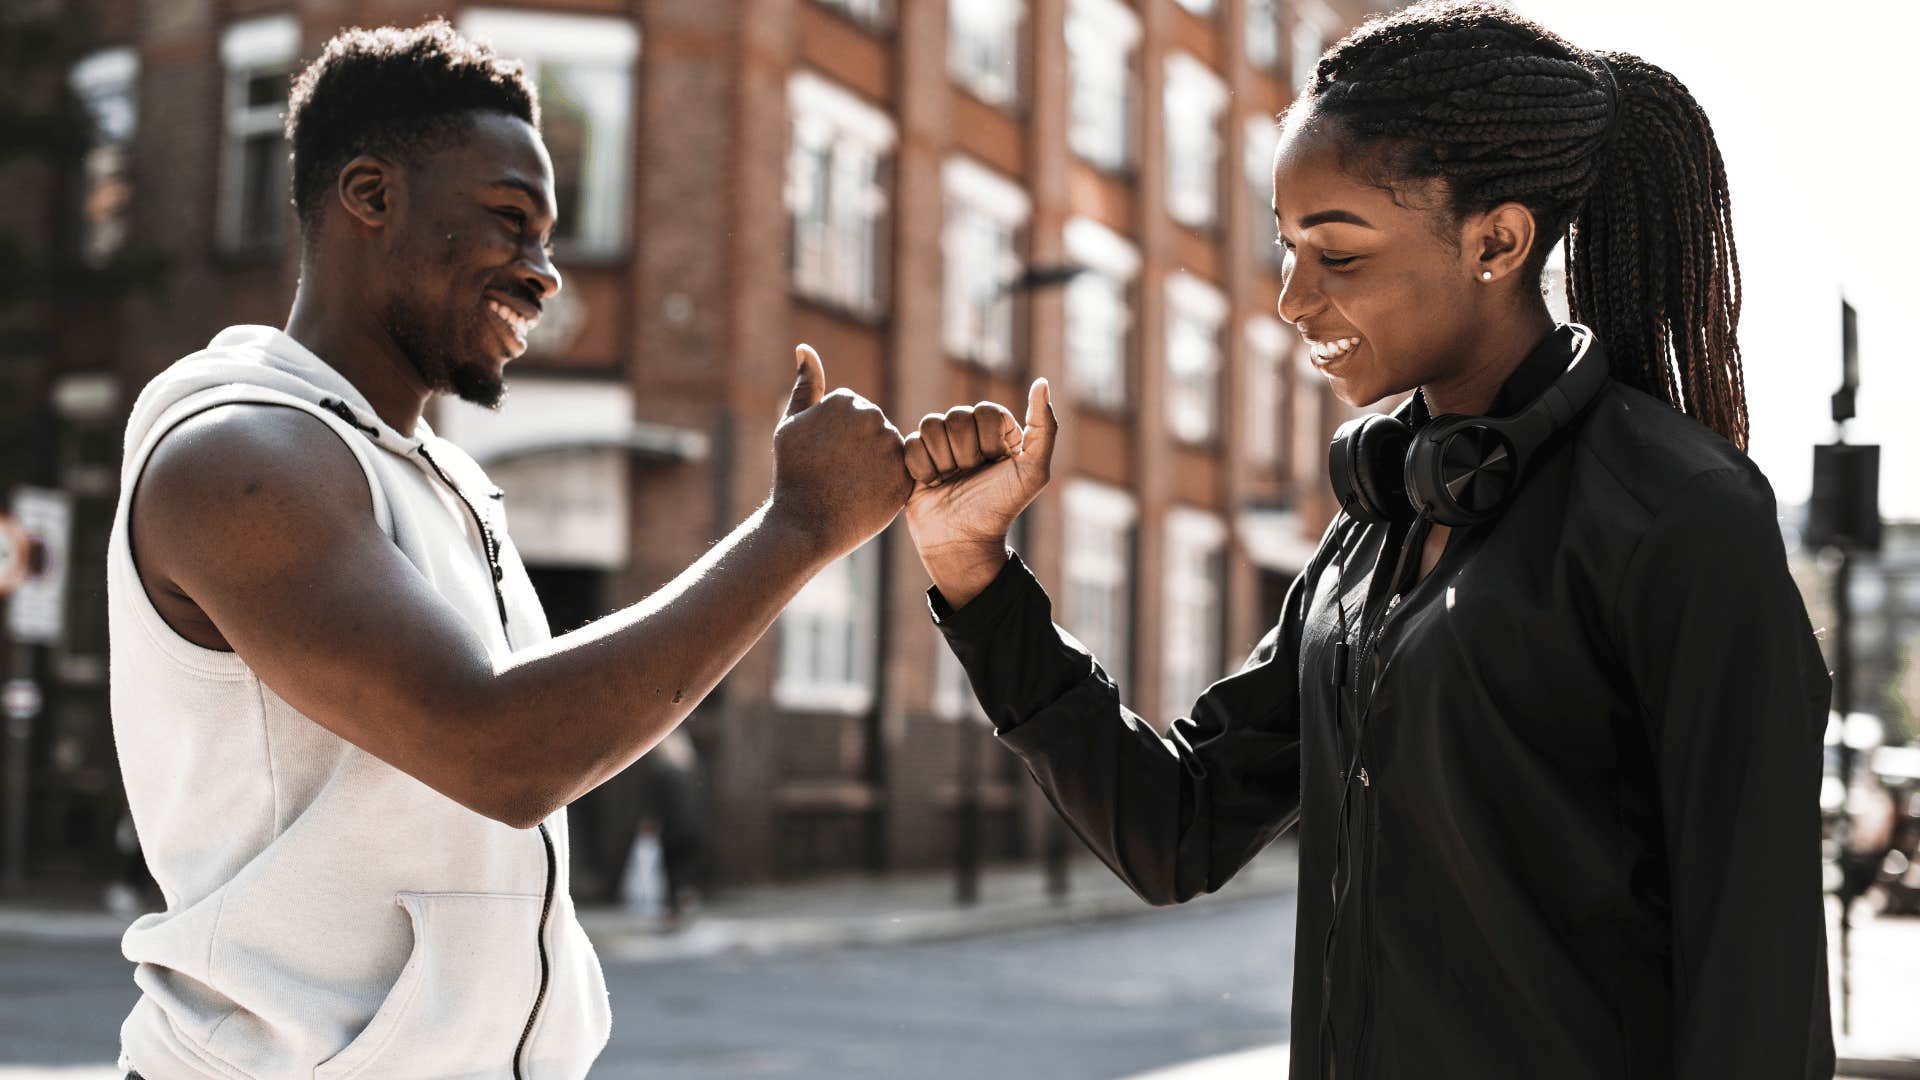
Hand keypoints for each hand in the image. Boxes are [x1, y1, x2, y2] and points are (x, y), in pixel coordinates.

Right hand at [769, 344, 911, 562]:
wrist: (804, 524)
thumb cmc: (793, 473)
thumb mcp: (791, 423)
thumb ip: (805, 385)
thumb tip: (805, 348)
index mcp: (847, 401)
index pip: (854, 413)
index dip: (837, 438)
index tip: (823, 454)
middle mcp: (874, 417)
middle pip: (874, 429)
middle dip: (859, 449)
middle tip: (837, 473)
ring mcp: (891, 448)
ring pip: (889, 451)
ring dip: (875, 465)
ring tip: (850, 484)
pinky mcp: (906, 477)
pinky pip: (902, 474)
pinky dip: (887, 484)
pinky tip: (866, 495)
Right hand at [903, 379, 1056, 607]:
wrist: (963, 542)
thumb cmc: (1000, 509)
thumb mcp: (1033, 472)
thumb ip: (1045, 428)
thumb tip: (1042, 383)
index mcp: (997, 429)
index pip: (985, 410)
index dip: (986, 441)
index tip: (993, 464)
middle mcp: (969, 432)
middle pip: (955, 416)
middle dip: (963, 454)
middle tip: (969, 476)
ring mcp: (941, 444)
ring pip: (929, 425)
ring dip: (942, 461)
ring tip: (950, 481)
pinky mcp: (916, 457)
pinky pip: (910, 444)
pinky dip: (921, 469)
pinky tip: (933, 485)